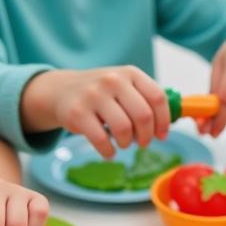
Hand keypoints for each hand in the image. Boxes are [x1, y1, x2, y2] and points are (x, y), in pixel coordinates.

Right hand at [49, 66, 170, 157]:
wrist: (61, 90)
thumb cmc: (101, 93)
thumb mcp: (124, 86)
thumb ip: (144, 100)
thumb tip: (165, 127)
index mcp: (130, 73)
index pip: (157, 97)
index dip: (163, 121)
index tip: (162, 135)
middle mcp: (113, 80)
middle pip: (143, 115)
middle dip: (146, 136)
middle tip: (142, 143)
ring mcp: (94, 95)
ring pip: (124, 129)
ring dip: (127, 143)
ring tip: (123, 144)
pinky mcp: (77, 112)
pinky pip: (101, 140)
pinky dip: (109, 151)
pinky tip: (109, 152)